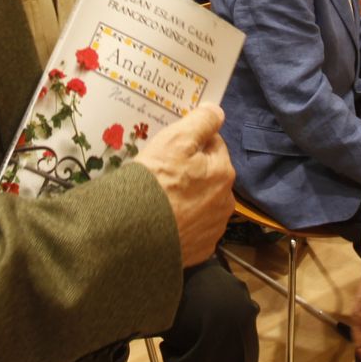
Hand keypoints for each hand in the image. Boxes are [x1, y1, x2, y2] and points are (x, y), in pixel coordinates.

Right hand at [137, 103, 235, 265]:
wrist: (134, 234)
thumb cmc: (155, 181)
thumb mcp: (175, 140)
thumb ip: (201, 122)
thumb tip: (218, 111)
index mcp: (223, 172)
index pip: (213, 145)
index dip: (192, 143)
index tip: (171, 149)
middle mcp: (226, 201)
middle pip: (210, 175)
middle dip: (193, 171)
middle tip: (163, 174)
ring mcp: (214, 229)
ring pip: (203, 202)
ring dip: (190, 198)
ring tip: (162, 199)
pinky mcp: (200, 250)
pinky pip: (194, 228)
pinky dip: (184, 223)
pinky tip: (165, 221)